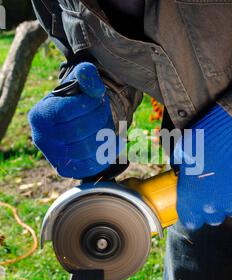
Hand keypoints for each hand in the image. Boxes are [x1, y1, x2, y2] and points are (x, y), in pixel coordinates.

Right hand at [28, 62, 115, 178]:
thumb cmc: (76, 101)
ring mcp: (54, 157)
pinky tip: (110, 138)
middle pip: (77, 131)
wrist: (73, 123)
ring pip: (87, 149)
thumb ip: (86, 75)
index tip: (97, 98)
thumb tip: (96, 88)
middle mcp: (42, 139)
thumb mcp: (79, 82)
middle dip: (98, 117)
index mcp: (39, 115)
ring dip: (104, 133)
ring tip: (105, 123)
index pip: (65, 111)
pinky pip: (93, 164)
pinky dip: (107, 150)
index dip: (88, 103)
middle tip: (103, 110)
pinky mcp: (70, 170)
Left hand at [175, 104, 231, 228]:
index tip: (193, 205)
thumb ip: (181, 165)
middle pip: (212, 217)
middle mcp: (215, 206)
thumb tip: (180, 166)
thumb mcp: (185, 150)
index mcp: (193, 199)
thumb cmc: (209, 138)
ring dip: (228, 199)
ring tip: (227, 181)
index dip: (192, 213)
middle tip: (211, 189)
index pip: (191, 221)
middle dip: (211, 206)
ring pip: (231, 210)